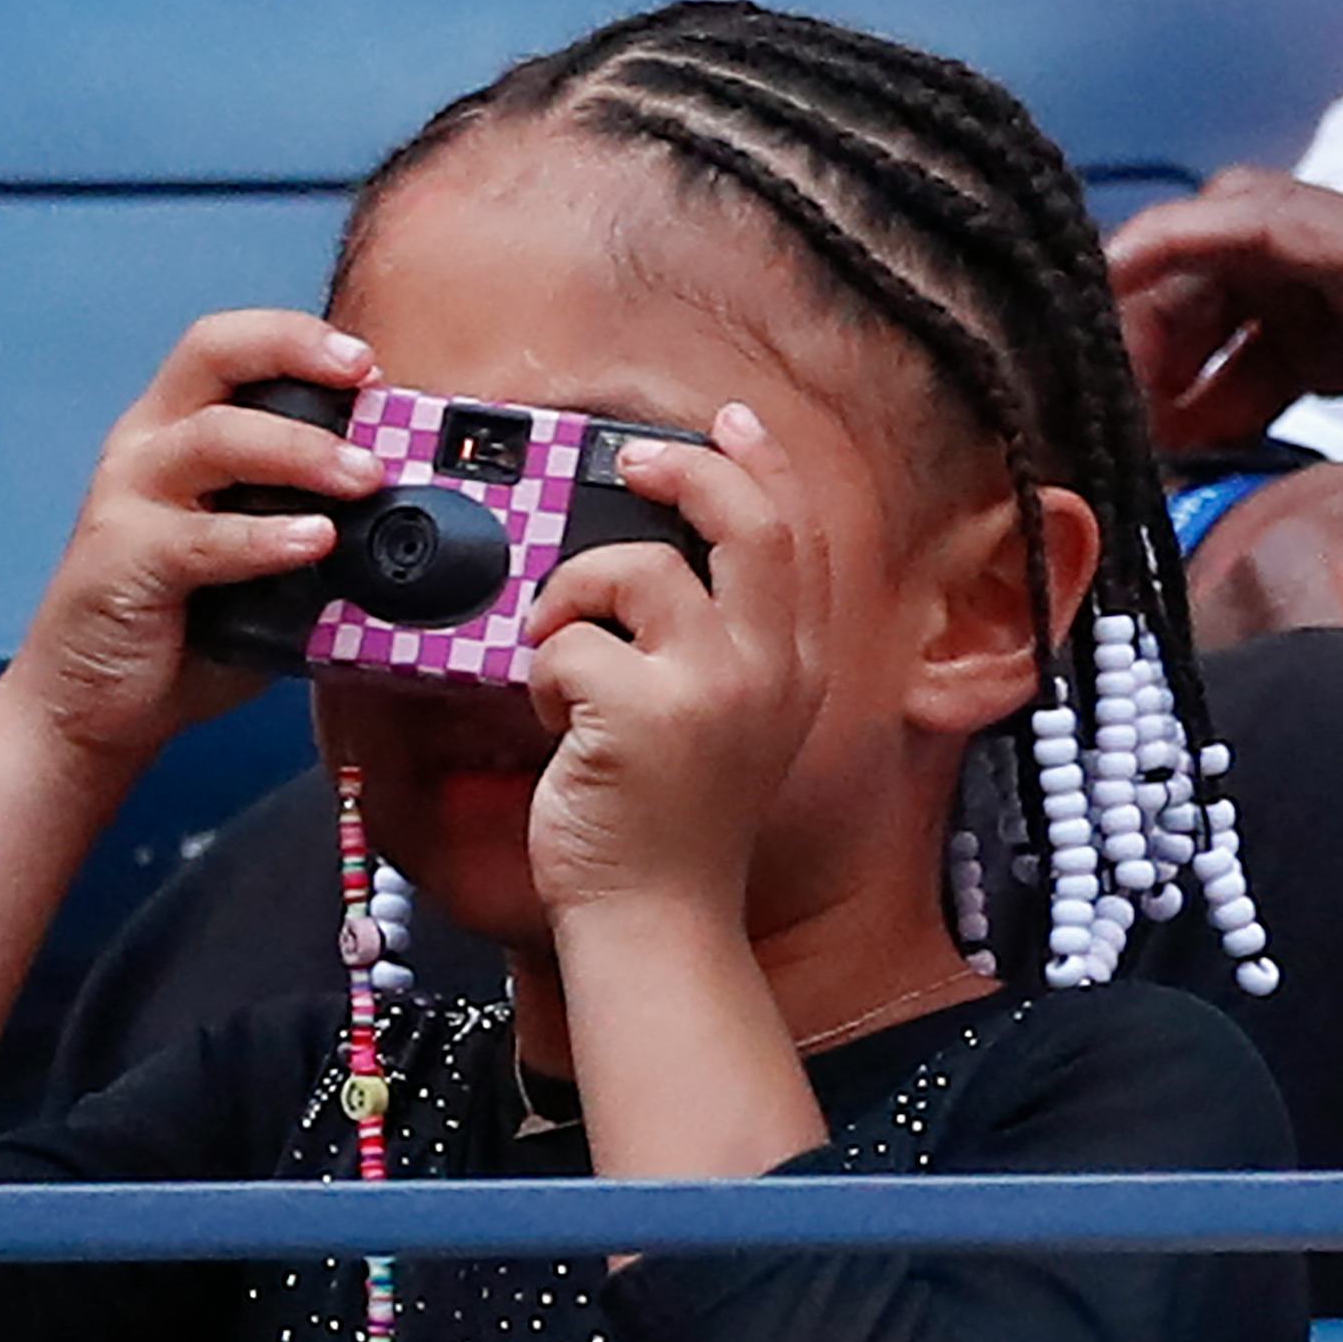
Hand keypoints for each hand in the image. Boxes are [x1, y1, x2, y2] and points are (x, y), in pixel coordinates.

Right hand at [0, 310, 384, 765]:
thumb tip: (408, 525)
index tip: (367, 363)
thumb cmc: (180, 629)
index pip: (230, 347)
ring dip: (300, 450)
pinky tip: (312, 543)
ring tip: (362, 478)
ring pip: (214, 438)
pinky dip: (263, 537)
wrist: (91, 704)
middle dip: (297, 353)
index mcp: (176, 432)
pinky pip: (200, 538)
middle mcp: (146, 448)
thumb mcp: (258, 564)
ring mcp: (128, 499)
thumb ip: (310, 528)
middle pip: (213, 354)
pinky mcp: (122, 560)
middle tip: (369, 386)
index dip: (297, 338)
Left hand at [521, 401, 828, 922]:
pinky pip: (568, 640)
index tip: (729, 423)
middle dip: (681, 469)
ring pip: (633, 568)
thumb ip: (722, 641)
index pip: (797, 532)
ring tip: (565, 652)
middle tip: (631, 461)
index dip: (762, 464)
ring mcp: (710, 689)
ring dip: (575, 597)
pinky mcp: (640, 713)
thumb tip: (666, 549)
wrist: (654, 918)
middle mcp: (767, 669)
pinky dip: (545, 672)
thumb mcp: (732, 722)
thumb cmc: (671, 821)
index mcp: (794, 665)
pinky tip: (560, 722)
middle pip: (742, 520)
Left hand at [1109, 172, 1342, 532]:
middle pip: (1233, 282)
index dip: (1211, 383)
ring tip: (1105, 371)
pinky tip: (1118, 291)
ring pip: (1226, 241)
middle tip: (1121, 420)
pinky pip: (1248, 225)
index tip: (1171, 451)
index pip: (1274, 330)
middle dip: (1166, 343)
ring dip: (1156, 298)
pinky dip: (1175, 249)